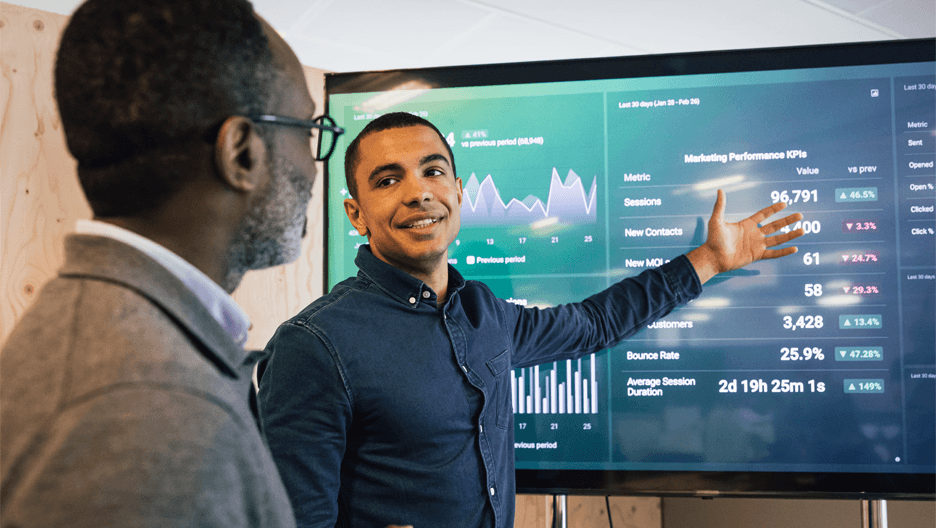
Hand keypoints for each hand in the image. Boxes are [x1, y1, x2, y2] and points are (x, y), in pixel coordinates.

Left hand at [687, 189, 803, 283]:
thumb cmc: (713, 239)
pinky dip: (784, 252)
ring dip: (790, 235)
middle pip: (775, 225)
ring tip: (803, 230)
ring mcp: (756, 245)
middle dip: (787, 220)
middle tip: (800, 215)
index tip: (784, 203)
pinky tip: (795, 248)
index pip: (764, 214)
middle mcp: (754, 234)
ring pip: (778, 239)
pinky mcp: (757, 255)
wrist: (713, 257)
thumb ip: (720, 206)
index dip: (773, 209)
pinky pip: (773, 253)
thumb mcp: (716, 220)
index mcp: (747, 224)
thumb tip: (720, 189)